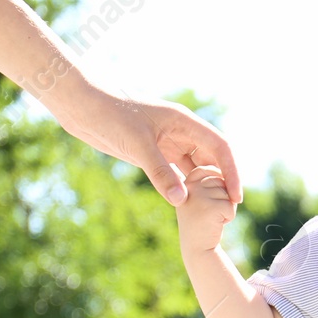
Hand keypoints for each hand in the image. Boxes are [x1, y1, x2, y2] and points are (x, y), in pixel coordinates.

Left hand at [55, 86, 242, 207]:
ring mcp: (167, 143)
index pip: (220, 147)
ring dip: (203, 187)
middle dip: (222, 182)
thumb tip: (181, 202)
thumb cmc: (110, 116)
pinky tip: (186, 205)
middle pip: (212, 158)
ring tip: (210, 211)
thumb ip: (160, 173)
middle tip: (227, 210)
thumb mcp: (138, 146)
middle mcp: (180, 132)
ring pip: (194, 167)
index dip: (232, 171)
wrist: (81, 106)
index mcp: (184, 122)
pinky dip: (182, 188)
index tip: (236, 196)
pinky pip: (176, 173)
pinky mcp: (153, 153)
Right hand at [175, 165, 235, 252]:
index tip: (208, 202)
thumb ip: (208, 182)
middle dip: (223, 198)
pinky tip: (215, 224)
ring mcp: (198, 196)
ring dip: (226, 208)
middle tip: (210, 214)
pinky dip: (229, 216)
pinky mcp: (209, 207)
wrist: (197, 249)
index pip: (209, 170)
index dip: (217, 185)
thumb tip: (226, 171)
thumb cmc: (202, 223)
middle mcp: (188, 186)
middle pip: (222, 181)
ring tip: (212, 219)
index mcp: (184, 182)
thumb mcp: (201, 197)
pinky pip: (231, 205)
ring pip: (228, 193)